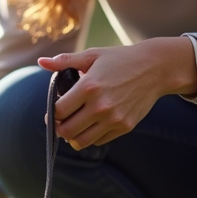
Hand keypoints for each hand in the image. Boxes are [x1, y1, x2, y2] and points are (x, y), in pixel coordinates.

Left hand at [38, 36, 196, 148]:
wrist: (155, 69)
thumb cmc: (120, 60)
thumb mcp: (92, 55)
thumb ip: (65, 61)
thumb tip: (41, 62)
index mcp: (88, 87)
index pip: (58, 111)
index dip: (52, 113)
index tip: (54, 110)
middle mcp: (100, 106)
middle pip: (67, 131)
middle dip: (59, 128)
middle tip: (61, 121)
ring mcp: (113, 119)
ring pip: (81, 141)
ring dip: (73, 136)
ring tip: (74, 126)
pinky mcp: (124, 127)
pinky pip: (99, 141)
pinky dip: (91, 136)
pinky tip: (92, 124)